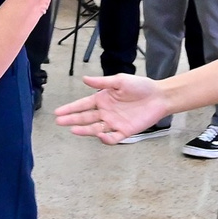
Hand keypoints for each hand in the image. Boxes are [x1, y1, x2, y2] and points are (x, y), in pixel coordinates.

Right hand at [56, 73, 171, 142]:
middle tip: (60, 122)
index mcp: (103, 99)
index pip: (83, 105)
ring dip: (85, 130)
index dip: (70, 108)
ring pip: (95, 129)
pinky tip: (100, 135)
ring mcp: (114, 122)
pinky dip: (105, 139)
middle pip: (85, 118)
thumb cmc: (141, 86)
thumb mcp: (120, 80)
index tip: (58, 112)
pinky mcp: (124, 131)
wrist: (159, 96)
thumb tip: (84, 79)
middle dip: (72, 120)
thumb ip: (102, 82)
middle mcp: (106, 112)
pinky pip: (112, 138)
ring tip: (74, 130)